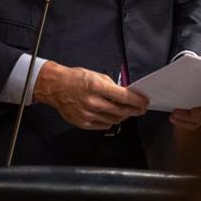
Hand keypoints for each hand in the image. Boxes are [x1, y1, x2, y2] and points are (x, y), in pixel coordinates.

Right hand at [33, 61, 147, 130]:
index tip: (144, 102)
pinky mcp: (83, 123)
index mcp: (97, 87)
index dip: (137, 101)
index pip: (123, 97)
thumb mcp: (97, 75)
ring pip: (114, 120)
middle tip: (140, 108)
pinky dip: (110, 120)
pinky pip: (104, 125)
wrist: (56, 87)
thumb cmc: (76, 79)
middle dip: (134, 110)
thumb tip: (126, 94)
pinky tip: (111, 115)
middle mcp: (93, 102)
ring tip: (126, 111)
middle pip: (121, 111)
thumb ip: (112, 86)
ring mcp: (88, 114)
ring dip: (123, 116)